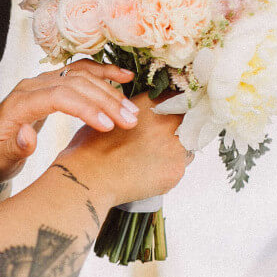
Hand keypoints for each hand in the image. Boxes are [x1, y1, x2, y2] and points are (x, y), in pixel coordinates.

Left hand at [0, 60, 139, 184]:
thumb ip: (14, 149)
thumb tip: (28, 135)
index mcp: (19, 104)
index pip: (58, 97)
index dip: (85, 109)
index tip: (108, 127)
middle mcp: (30, 86)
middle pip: (74, 84)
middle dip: (105, 101)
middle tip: (130, 120)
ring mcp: (40, 82)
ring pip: (80, 76)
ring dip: (109, 89)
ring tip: (132, 108)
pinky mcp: (50, 84)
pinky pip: (79, 71)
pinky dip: (102, 72)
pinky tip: (123, 77)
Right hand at [54, 92, 192, 207]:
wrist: (89, 178)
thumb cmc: (91, 150)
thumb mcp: (108, 116)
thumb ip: (131, 113)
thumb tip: (136, 116)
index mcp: (151, 103)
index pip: (176, 98)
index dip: (172, 106)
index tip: (169, 114)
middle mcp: (168, 121)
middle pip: (186, 119)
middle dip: (178, 127)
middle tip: (160, 139)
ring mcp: (175, 146)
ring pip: (187, 144)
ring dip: (176, 149)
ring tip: (152, 159)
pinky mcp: (176, 170)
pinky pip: (180, 167)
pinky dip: (169, 170)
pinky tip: (149, 173)